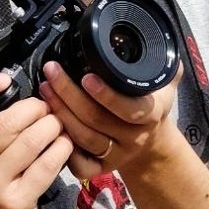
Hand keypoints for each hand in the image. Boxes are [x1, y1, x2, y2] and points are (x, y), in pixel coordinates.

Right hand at [0, 73, 72, 208]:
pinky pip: (45, 166)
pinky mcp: (16, 203)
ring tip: (56, 123)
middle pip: (3, 124)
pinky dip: (60, 148)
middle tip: (43, 107)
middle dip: (31, 108)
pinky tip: (63, 143)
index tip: (2, 80)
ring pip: (28, 142)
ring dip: (50, 125)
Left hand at [38, 61, 182, 178]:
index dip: (107, 95)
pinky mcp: (101, 169)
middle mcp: (133, 137)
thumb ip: (164, 65)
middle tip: (52, 72)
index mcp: (150, 114)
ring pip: (83, 138)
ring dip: (61, 112)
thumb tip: (162, 39)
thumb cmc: (150, 105)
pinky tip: (50, 125)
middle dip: (69, 94)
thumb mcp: (163, 85)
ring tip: (45, 88)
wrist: (152, 144)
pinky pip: (80, 165)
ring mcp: (116, 155)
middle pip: (96, 119)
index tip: (87, 77)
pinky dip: (63, 148)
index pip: (129, 108)